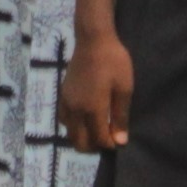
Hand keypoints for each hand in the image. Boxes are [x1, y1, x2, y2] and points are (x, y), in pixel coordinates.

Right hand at [58, 35, 134, 153]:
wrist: (92, 40)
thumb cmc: (113, 62)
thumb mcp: (124, 89)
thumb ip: (120, 117)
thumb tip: (120, 141)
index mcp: (92, 109)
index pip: (98, 139)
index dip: (109, 145)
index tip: (118, 142)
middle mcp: (76, 110)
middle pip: (79, 141)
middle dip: (94, 146)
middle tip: (107, 140)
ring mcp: (66, 102)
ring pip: (69, 132)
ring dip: (82, 138)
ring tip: (96, 131)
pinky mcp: (62, 95)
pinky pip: (64, 120)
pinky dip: (73, 127)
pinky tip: (84, 120)